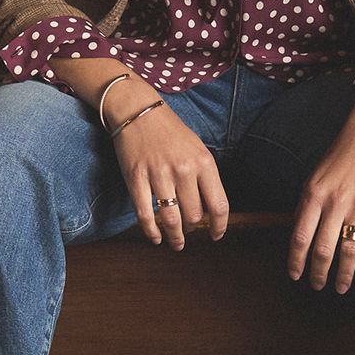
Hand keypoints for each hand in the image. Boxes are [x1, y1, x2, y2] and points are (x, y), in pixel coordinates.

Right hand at [111, 99, 228, 249]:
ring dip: (175, 237)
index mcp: (203, 162)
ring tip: (177, 243)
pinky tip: (156, 238)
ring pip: (171, 219)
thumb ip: (205, 178)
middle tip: (189, 232)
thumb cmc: (170, 133)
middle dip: (193, 228)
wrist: (138, 111)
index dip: (219, 226)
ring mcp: (158, 174)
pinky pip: (145, 214)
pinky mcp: (136, 178)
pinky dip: (151, 232)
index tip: (216, 235)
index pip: (219, 204)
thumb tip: (209, 212)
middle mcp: (183, 169)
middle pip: (194, 215)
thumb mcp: (197, 150)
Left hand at [288, 96, 354, 290]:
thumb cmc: (340, 155)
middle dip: (319, 273)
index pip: (300, 237)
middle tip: (318, 287)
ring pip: (350, 249)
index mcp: (314, 195)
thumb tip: (300, 236)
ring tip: (341, 287)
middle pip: (324, 249)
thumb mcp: (314, 176)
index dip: (297, 261)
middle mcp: (335, 202)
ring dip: (344, 273)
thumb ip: (307, 205)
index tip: (296, 276)